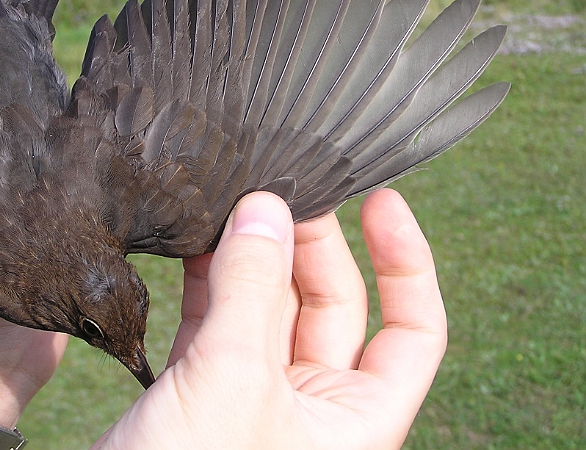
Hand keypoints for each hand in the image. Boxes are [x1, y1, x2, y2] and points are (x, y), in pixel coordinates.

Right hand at [92, 189, 446, 449]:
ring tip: (233, 202)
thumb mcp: (235, 379)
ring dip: (253, 256)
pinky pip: (218, 319)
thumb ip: (252, 290)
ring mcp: (255, 395)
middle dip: (309, 244)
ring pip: (269, 307)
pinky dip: (210, 279)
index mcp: (355, 419)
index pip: (412, 330)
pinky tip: (196, 240)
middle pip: (332, 304)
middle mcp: (313, 406)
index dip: (406, 263)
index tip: (380, 202)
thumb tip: (266, 208)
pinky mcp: (202, 388)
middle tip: (279, 191)